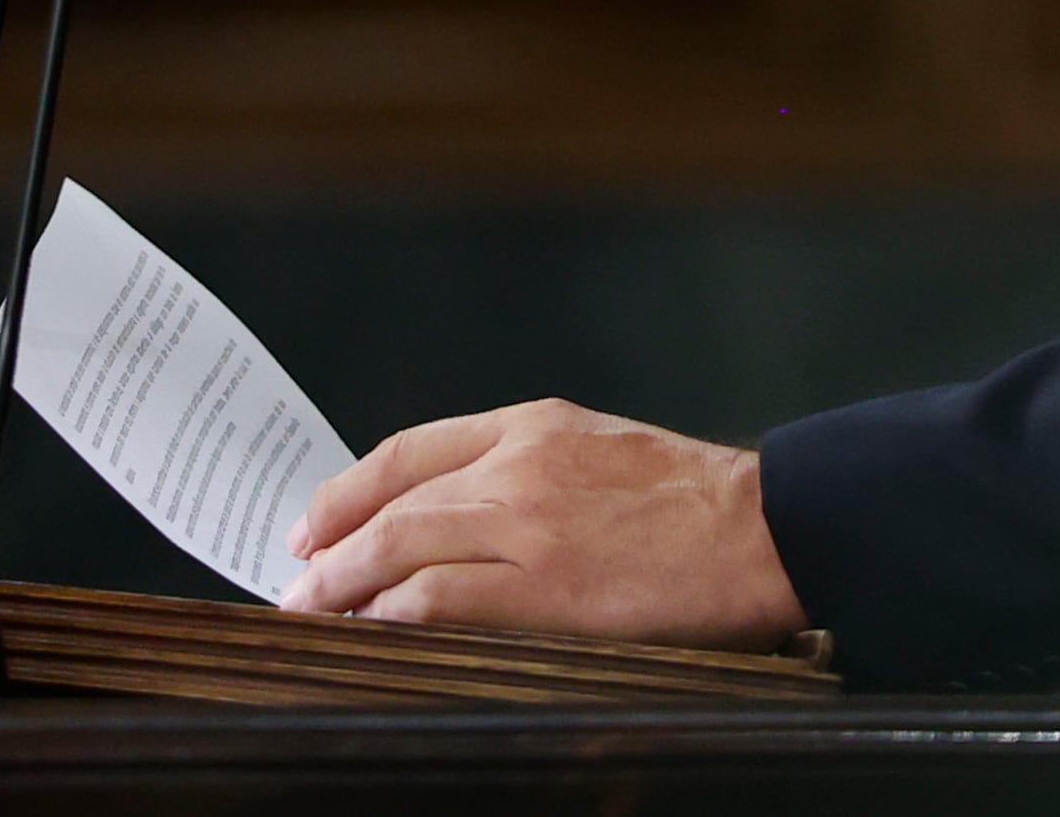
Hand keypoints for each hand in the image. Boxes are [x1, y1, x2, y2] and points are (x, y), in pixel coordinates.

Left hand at [278, 398, 806, 649]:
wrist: (762, 528)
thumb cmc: (693, 500)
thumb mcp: (601, 448)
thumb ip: (531, 468)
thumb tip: (458, 514)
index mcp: (533, 426)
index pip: (411, 451)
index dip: (350, 490)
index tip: (315, 524)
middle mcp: (519, 466)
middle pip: (393, 504)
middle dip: (331, 545)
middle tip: (297, 582)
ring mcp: (528, 526)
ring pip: (401, 550)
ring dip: (345, 585)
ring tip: (315, 614)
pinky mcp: (544, 589)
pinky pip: (440, 602)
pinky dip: (394, 617)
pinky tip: (375, 634)